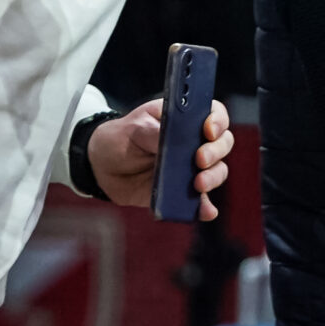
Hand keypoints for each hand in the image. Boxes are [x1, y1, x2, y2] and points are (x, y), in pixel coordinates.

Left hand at [86, 97, 232, 217]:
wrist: (102, 166)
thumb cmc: (120, 138)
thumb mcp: (134, 128)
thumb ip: (155, 134)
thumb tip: (174, 146)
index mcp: (184, 119)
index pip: (214, 114)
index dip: (218, 121)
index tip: (208, 131)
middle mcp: (194, 142)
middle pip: (222, 143)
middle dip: (216, 151)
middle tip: (199, 160)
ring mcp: (190, 168)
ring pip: (217, 171)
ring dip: (213, 178)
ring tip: (197, 185)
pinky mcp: (183, 192)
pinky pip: (201, 201)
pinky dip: (205, 207)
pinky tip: (205, 211)